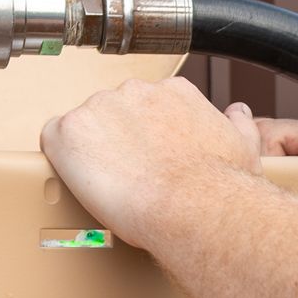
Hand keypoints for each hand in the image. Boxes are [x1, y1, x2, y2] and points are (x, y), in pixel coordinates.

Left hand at [41, 76, 258, 250]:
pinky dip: (61, 162)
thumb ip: (238, 124)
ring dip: (89, 153)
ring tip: (109, 186)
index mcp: (173, 92)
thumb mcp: (244, 146)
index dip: (144, 136)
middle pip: (112, 113)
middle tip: (129, 176)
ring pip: (82, 129)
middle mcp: (135, 91)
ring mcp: (98, 108)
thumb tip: (238, 113)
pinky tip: (81, 182)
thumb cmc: (220, 186)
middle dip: (115, 142)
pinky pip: (53, 142)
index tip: (150, 158)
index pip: (146, 105)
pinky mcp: (68, 132)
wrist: (193, 206)